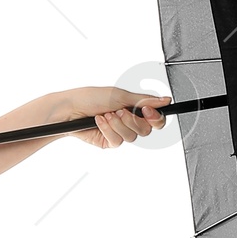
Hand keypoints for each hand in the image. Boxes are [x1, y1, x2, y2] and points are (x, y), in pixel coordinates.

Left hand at [47, 87, 169, 146]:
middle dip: (132, 120)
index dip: (155, 117)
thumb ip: (144, 101)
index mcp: (134, 108)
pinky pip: (117, 141)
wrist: (70, 108)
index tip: (147, 110)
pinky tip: (99, 122)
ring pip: (131, 137)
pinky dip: (108, 130)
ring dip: (118, 124)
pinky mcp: (108, 142)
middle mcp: (128, 121)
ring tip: (106, 115)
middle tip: (120, 111)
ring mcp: (119, 133)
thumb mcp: (120, 95)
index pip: (155, 119)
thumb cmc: (91, 97)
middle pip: (146, 130)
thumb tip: (165, 100)